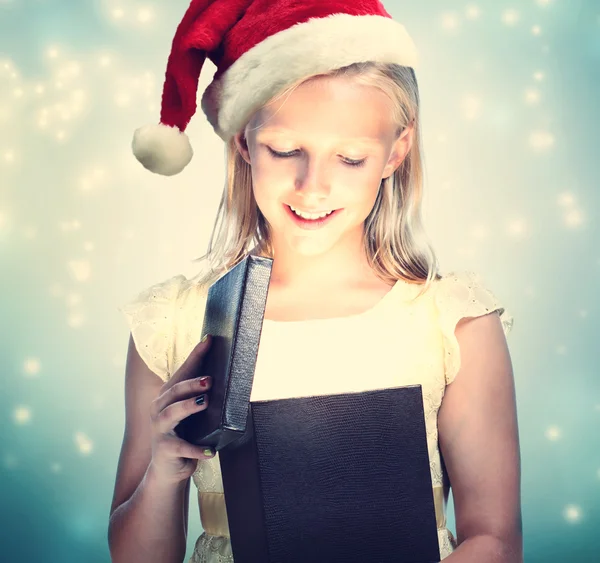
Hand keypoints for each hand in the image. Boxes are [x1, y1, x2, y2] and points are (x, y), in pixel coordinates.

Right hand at [148, 335, 214, 484]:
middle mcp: (159, 408)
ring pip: (172, 414)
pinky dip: (196, 449)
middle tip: (210, 380)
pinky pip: (181, 447)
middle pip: (175, 391)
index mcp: (168, 396)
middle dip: (192, 383)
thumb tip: (226, 374)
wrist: (168, 470)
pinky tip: (211, 451)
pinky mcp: (165, 449)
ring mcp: (160, 429)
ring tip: (205, 402)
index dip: (195, 355)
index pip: (182, 372)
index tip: (209, 340)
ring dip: (189, 406)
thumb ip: (202, 395)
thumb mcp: (191, 413)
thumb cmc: (183, 434)